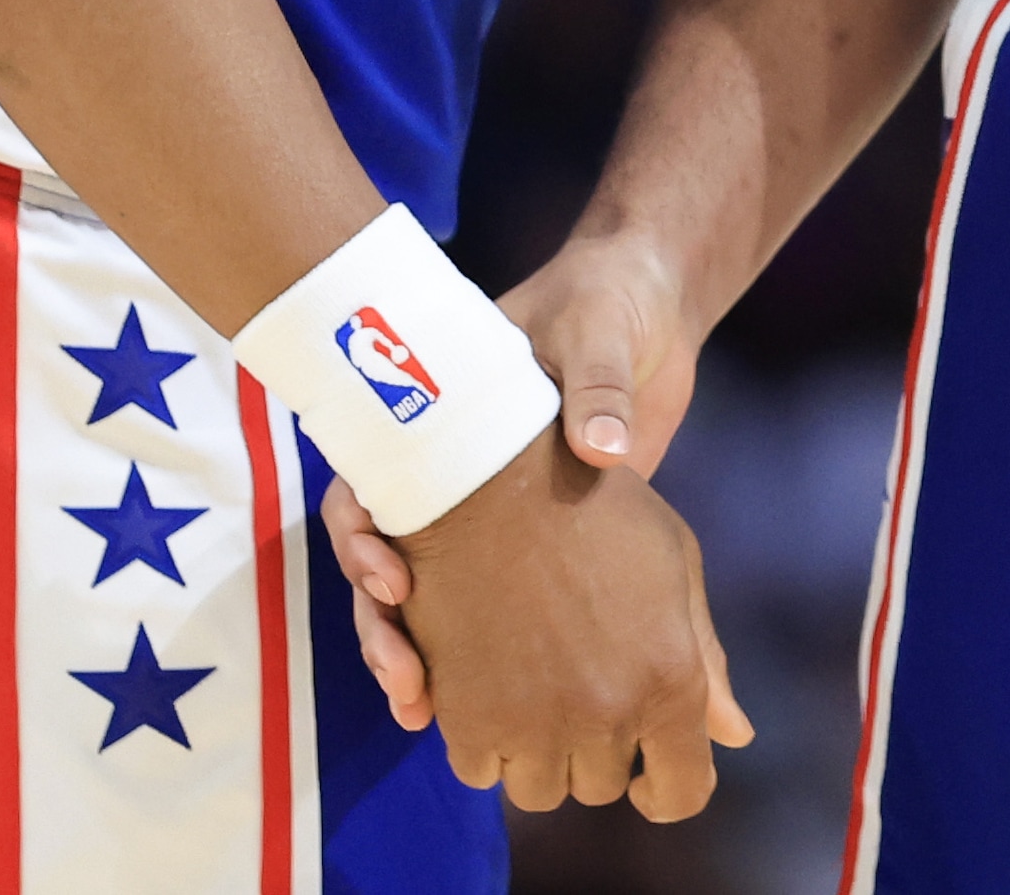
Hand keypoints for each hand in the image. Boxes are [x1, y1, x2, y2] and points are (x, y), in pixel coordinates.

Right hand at [334, 235, 716, 734]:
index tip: (394, 582)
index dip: (362, 542)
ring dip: (413, 655)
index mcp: (438, 419)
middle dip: (381, 626)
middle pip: (383, 559)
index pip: (369, 487)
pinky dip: (478, 654)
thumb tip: (605, 451)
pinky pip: (488, 609)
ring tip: (417, 707)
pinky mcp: (538, 541)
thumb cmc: (605, 304)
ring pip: (424, 598)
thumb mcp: (598, 333)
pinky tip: (473, 698)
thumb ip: (597, 388)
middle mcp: (447, 471)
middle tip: (405, 678)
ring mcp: (490, 513)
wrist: (646, 303)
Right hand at [373, 433, 749, 817]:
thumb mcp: (673, 562)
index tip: (648, 777)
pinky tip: (488, 689)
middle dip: (594, 750)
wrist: (489, 473)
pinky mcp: (469, 718)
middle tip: (574, 690)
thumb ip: (704, 656)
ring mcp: (535, 723)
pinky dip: (484, 743)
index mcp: (672, 679)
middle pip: (602, 787)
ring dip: (537, 752)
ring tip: (531, 690)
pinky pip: (480, 771)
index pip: (685, 791)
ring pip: (540, 789)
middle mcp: (608, 714)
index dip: (666, 790)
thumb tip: (736, 735)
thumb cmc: (593, 506)